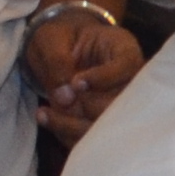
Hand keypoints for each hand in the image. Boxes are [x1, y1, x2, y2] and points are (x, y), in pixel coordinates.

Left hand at [24, 6, 144, 140]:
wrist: (60, 50)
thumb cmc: (60, 38)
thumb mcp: (51, 40)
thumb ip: (57, 62)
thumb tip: (66, 98)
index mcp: (123, 49)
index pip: (126, 66)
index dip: (103, 78)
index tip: (75, 82)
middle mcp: (130, 79)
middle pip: (122, 103)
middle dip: (87, 106)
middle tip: (61, 99)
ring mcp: (120, 104)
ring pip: (108, 127)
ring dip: (72, 126)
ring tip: (44, 114)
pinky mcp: (104, 122)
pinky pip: (92, 137)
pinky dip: (66, 133)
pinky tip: (46, 118)